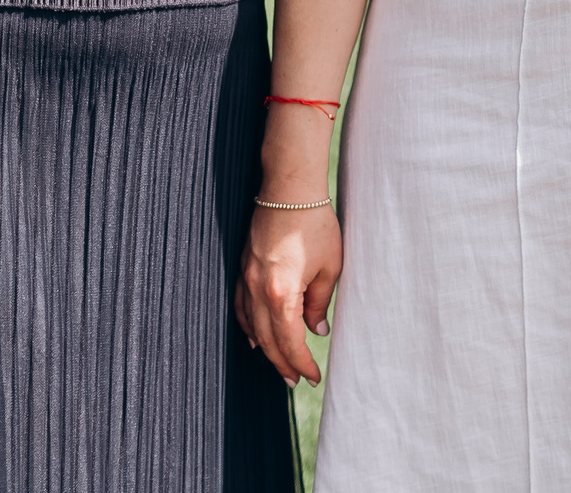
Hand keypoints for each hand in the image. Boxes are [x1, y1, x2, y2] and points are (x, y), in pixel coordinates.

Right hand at [237, 201, 342, 386]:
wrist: (289, 189)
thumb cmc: (315, 224)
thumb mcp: (330, 267)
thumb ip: (321, 303)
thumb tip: (318, 331)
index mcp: (281, 294)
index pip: (290, 342)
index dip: (301, 364)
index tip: (313, 377)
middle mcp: (257, 291)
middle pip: (268, 341)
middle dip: (283, 364)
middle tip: (296, 381)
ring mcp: (245, 280)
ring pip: (250, 328)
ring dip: (265, 350)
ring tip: (280, 366)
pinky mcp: (242, 269)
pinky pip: (240, 308)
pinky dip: (248, 328)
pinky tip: (255, 338)